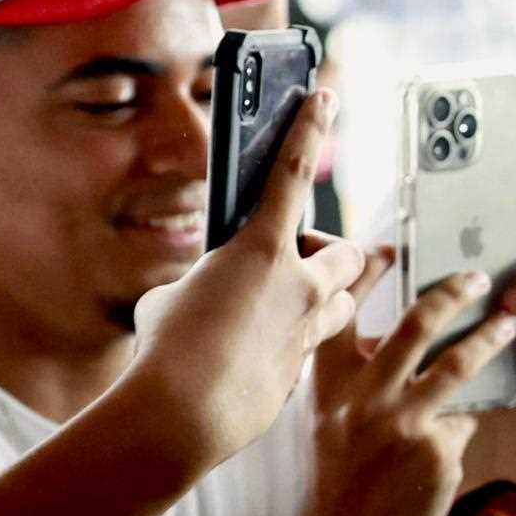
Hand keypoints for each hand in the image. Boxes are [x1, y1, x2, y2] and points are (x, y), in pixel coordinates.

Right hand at [115, 89, 384, 469]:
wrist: (181, 417)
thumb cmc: (166, 349)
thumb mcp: (175, 296)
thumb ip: (205, 283)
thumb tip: (212, 295)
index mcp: (261, 250)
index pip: (291, 172)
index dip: (308, 129)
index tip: (325, 98)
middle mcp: (299, 286)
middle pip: (349, 253)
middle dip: (332, 253)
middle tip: (299, 261)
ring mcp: (307, 330)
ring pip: (345, 303)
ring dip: (327, 298)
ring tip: (291, 306)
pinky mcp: (303, 372)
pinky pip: (312, 350)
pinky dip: (293, 345)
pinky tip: (257, 359)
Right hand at [288, 267, 493, 515]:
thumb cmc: (342, 481)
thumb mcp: (334, 423)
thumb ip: (364, 381)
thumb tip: (422, 337)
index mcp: (330, 386)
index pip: (343, 316)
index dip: (363, 275)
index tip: (388, 246)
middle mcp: (363, 400)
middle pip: (415, 324)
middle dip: (453, 293)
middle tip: (480, 278)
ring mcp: (401, 426)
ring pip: (459, 364)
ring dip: (491, 338)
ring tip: (512, 324)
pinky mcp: (436, 452)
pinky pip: (469, 419)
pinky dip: (475, 416)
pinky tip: (487, 413)